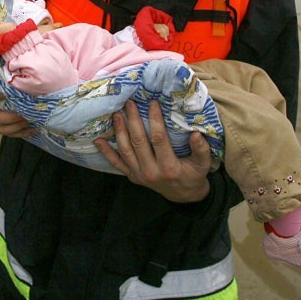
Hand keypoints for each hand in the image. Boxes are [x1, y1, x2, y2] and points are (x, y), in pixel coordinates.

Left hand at [95, 100, 210, 202]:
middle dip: (133, 120)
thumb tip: (196, 134)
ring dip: (119, 131)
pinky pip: (116, 163)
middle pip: (138, 141)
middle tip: (129, 103)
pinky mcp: (132, 176)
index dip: (154, 120)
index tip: (152, 103)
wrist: (184, 196)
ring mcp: (139, 175)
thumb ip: (201, 149)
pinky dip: (106, 152)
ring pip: (125, 150)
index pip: (159, 139)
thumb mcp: (203, 164)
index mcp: (169, 167)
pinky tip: (98, 140)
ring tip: (117, 114)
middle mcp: (151, 172)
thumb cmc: (193, 175)